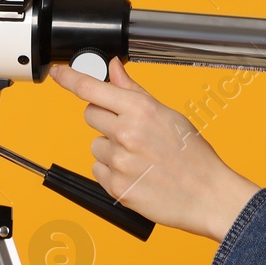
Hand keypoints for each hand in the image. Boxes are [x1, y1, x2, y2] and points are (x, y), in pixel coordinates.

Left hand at [49, 57, 261, 242]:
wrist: (207, 195)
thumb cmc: (193, 156)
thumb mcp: (168, 115)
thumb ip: (134, 91)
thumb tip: (114, 69)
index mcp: (140, 110)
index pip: (91, 88)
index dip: (69, 78)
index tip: (58, 72)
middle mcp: (126, 133)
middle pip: (90, 115)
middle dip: (105, 119)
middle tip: (130, 131)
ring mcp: (119, 161)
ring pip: (95, 146)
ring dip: (111, 150)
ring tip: (140, 158)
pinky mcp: (115, 186)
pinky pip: (98, 170)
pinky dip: (113, 172)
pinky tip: (136, 173)